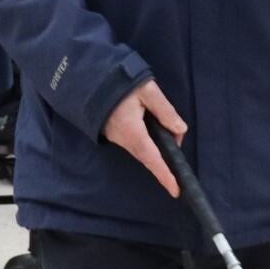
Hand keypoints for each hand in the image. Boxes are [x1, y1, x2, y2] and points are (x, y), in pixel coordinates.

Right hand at [102, 79, 187, 197]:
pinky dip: (147, 141)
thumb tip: (180, 130)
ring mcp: (115, 138)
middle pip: (148, 156)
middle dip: (164, 159)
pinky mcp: (112, 133)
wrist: (89, 77)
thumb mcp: (147, 90)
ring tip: (169, 133)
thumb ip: (165, 110)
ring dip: (156, 147)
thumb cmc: (119, 82)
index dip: (165, 175)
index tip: (176, 191)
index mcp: (132, 131)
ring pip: (141, 150)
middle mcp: (122, 139)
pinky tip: (152, 129)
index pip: (152, 159)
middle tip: (178, 146)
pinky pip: (134, 143)